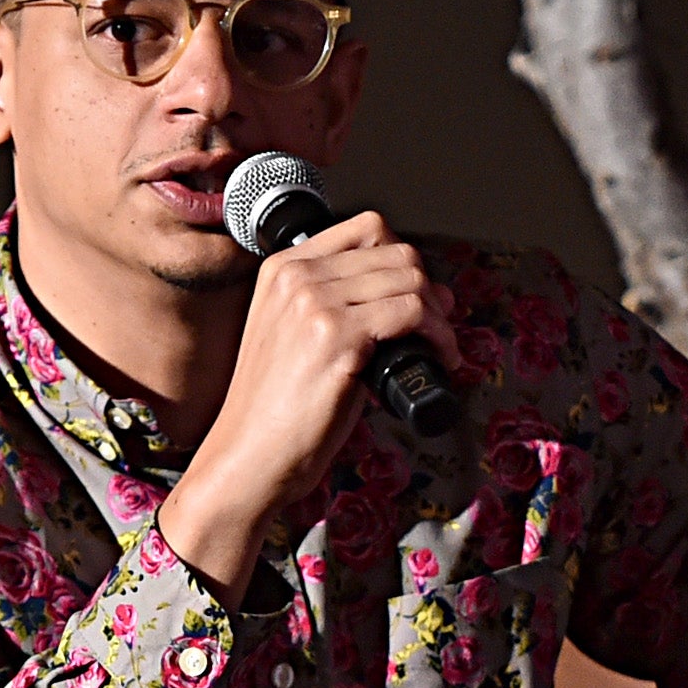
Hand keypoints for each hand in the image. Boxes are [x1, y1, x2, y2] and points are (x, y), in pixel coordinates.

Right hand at [159, 213, 457, 606]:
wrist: (247, 458)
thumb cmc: (274, 412)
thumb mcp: (296, 338)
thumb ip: (340, 306)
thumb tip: (422, 292)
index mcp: (282, 269)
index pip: (367, 228)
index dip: (404, 259)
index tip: (417, 296)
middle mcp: (296, 277)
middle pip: (397, 251)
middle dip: (429, 288)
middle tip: (437, 327)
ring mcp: (315, 304)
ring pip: (410, 279)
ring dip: (440, 316)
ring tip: (440, 348)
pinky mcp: (336, 338)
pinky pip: (411, 314)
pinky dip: (438, 335)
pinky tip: (439, 359)